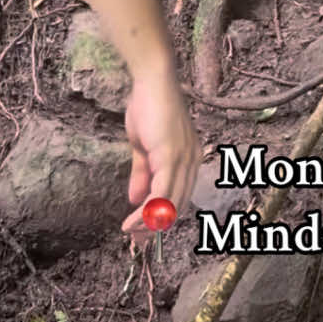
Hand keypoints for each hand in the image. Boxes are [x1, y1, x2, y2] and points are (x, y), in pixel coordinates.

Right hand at [121, 66, 200, 245]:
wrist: (152, 80)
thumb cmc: (148, 106)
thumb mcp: (144, 145)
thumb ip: (143, 172)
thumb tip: (136, 200)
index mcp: (189, 158)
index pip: (179, 197)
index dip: (161, 217)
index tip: (141, 232)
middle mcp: (192, 161)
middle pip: (178, 206)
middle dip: (155, 227)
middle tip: (135, 241)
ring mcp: (183, 159)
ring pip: (170, 205)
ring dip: (149, 224)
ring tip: (130, 233)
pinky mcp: (171, 156)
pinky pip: (161, 193)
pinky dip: (147, 212)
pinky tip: (133, 220)